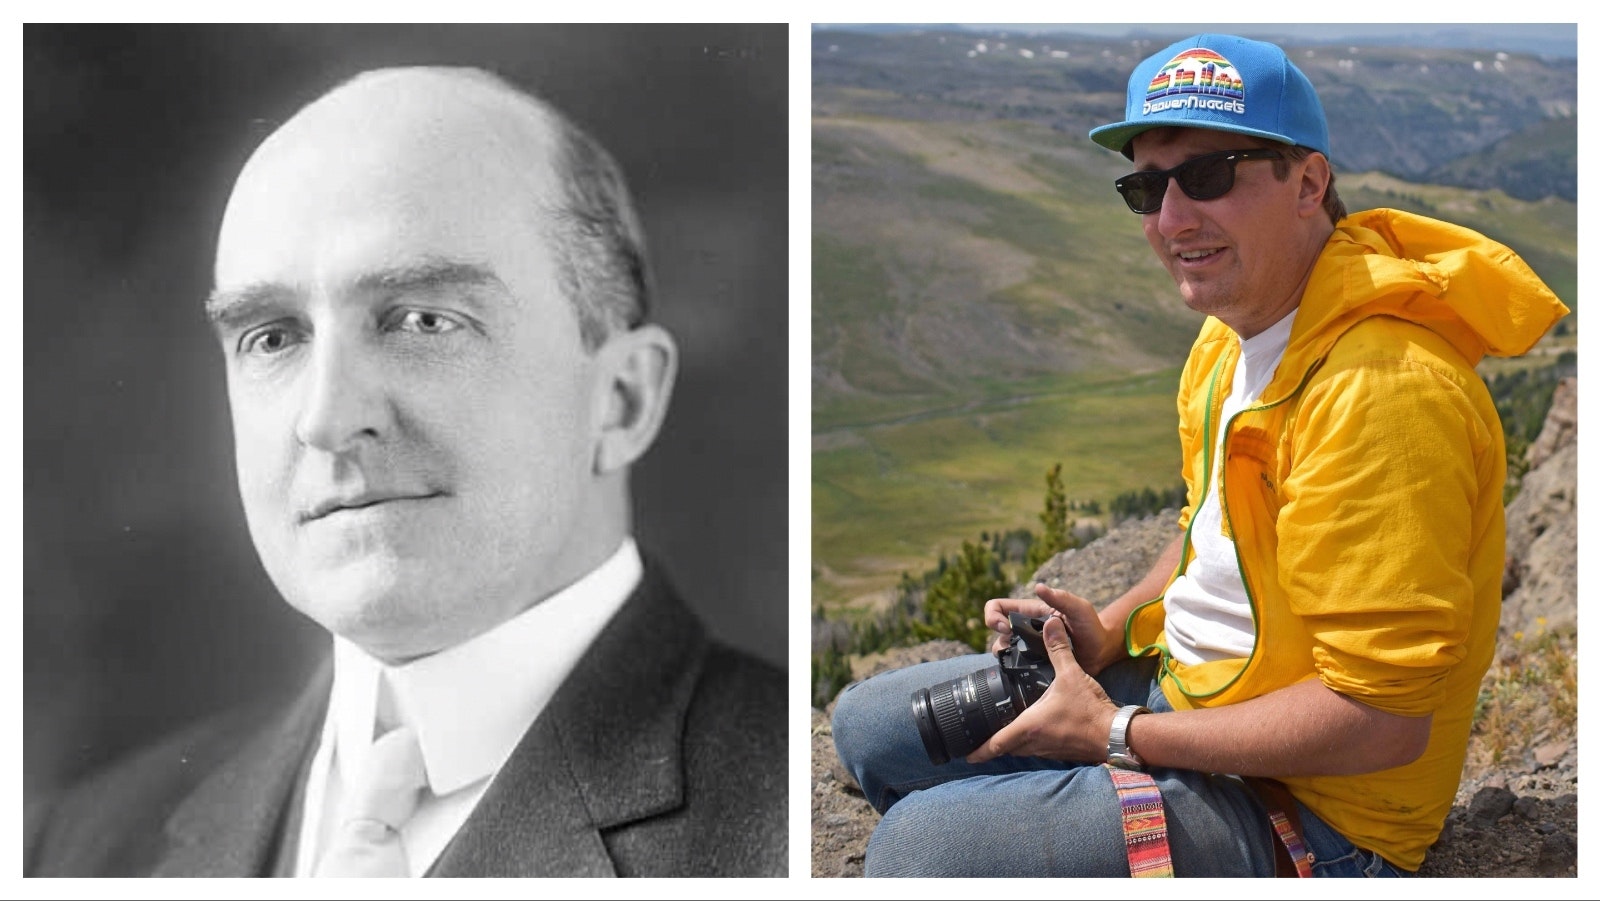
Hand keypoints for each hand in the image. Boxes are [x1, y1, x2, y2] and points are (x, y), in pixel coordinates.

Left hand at [966, 615, 1119, 763]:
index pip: (997, 743)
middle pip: (1007, 748)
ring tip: (1003, 735)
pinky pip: (1039, 750)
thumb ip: (1058, 649)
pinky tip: (1035, 732)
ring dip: (1013, 744)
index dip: (980, 750)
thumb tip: (1050, 623)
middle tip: (981, 740)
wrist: (1118, 735)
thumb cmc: (1091, 709)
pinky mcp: (1062, 752)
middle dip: (993, 745)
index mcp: (1030, 726)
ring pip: (1023, 750)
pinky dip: (1031, 743)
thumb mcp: (1071, 675)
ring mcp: (1049, 750)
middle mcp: (1036, 742)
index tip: (966, 756)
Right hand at [984, 583, 1122, 675]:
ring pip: (1003, 652)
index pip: (997, 607)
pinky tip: (1028, 672)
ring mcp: (1028, 648)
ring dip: (1006, 657)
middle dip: (999, 641)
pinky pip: (1015, 669)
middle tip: (1014, 648)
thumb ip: (1060, 598)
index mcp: (1029, 612)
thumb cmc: (1091, 625)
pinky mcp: (1033, 665)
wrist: (1101, 652)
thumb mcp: (1079, 608)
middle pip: (995, 633)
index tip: (1006, 628)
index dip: (993, 616)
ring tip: (1024, 662)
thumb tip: (1038, 587)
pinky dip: (1015, 671)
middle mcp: (1025, 629)